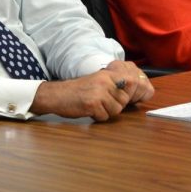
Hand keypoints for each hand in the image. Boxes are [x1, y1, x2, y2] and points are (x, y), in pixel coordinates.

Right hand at [31, 62, 153, 121]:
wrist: (56, 95)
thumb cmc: (77, 91)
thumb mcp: (97, 81)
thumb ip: (113, 84)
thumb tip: (133, 90)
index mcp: (107, 75)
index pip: (131, 82)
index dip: (130, 92)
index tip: (122, 96)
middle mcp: (105, 82)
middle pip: (124, 100)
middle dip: (115, 105)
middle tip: (101, 102)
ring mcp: (99, 92)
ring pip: (116, 110)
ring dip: (106, 112)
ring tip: (94, 106)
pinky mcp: (92, 104)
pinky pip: (104, 116)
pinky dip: (97, 116)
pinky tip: (88, 110)